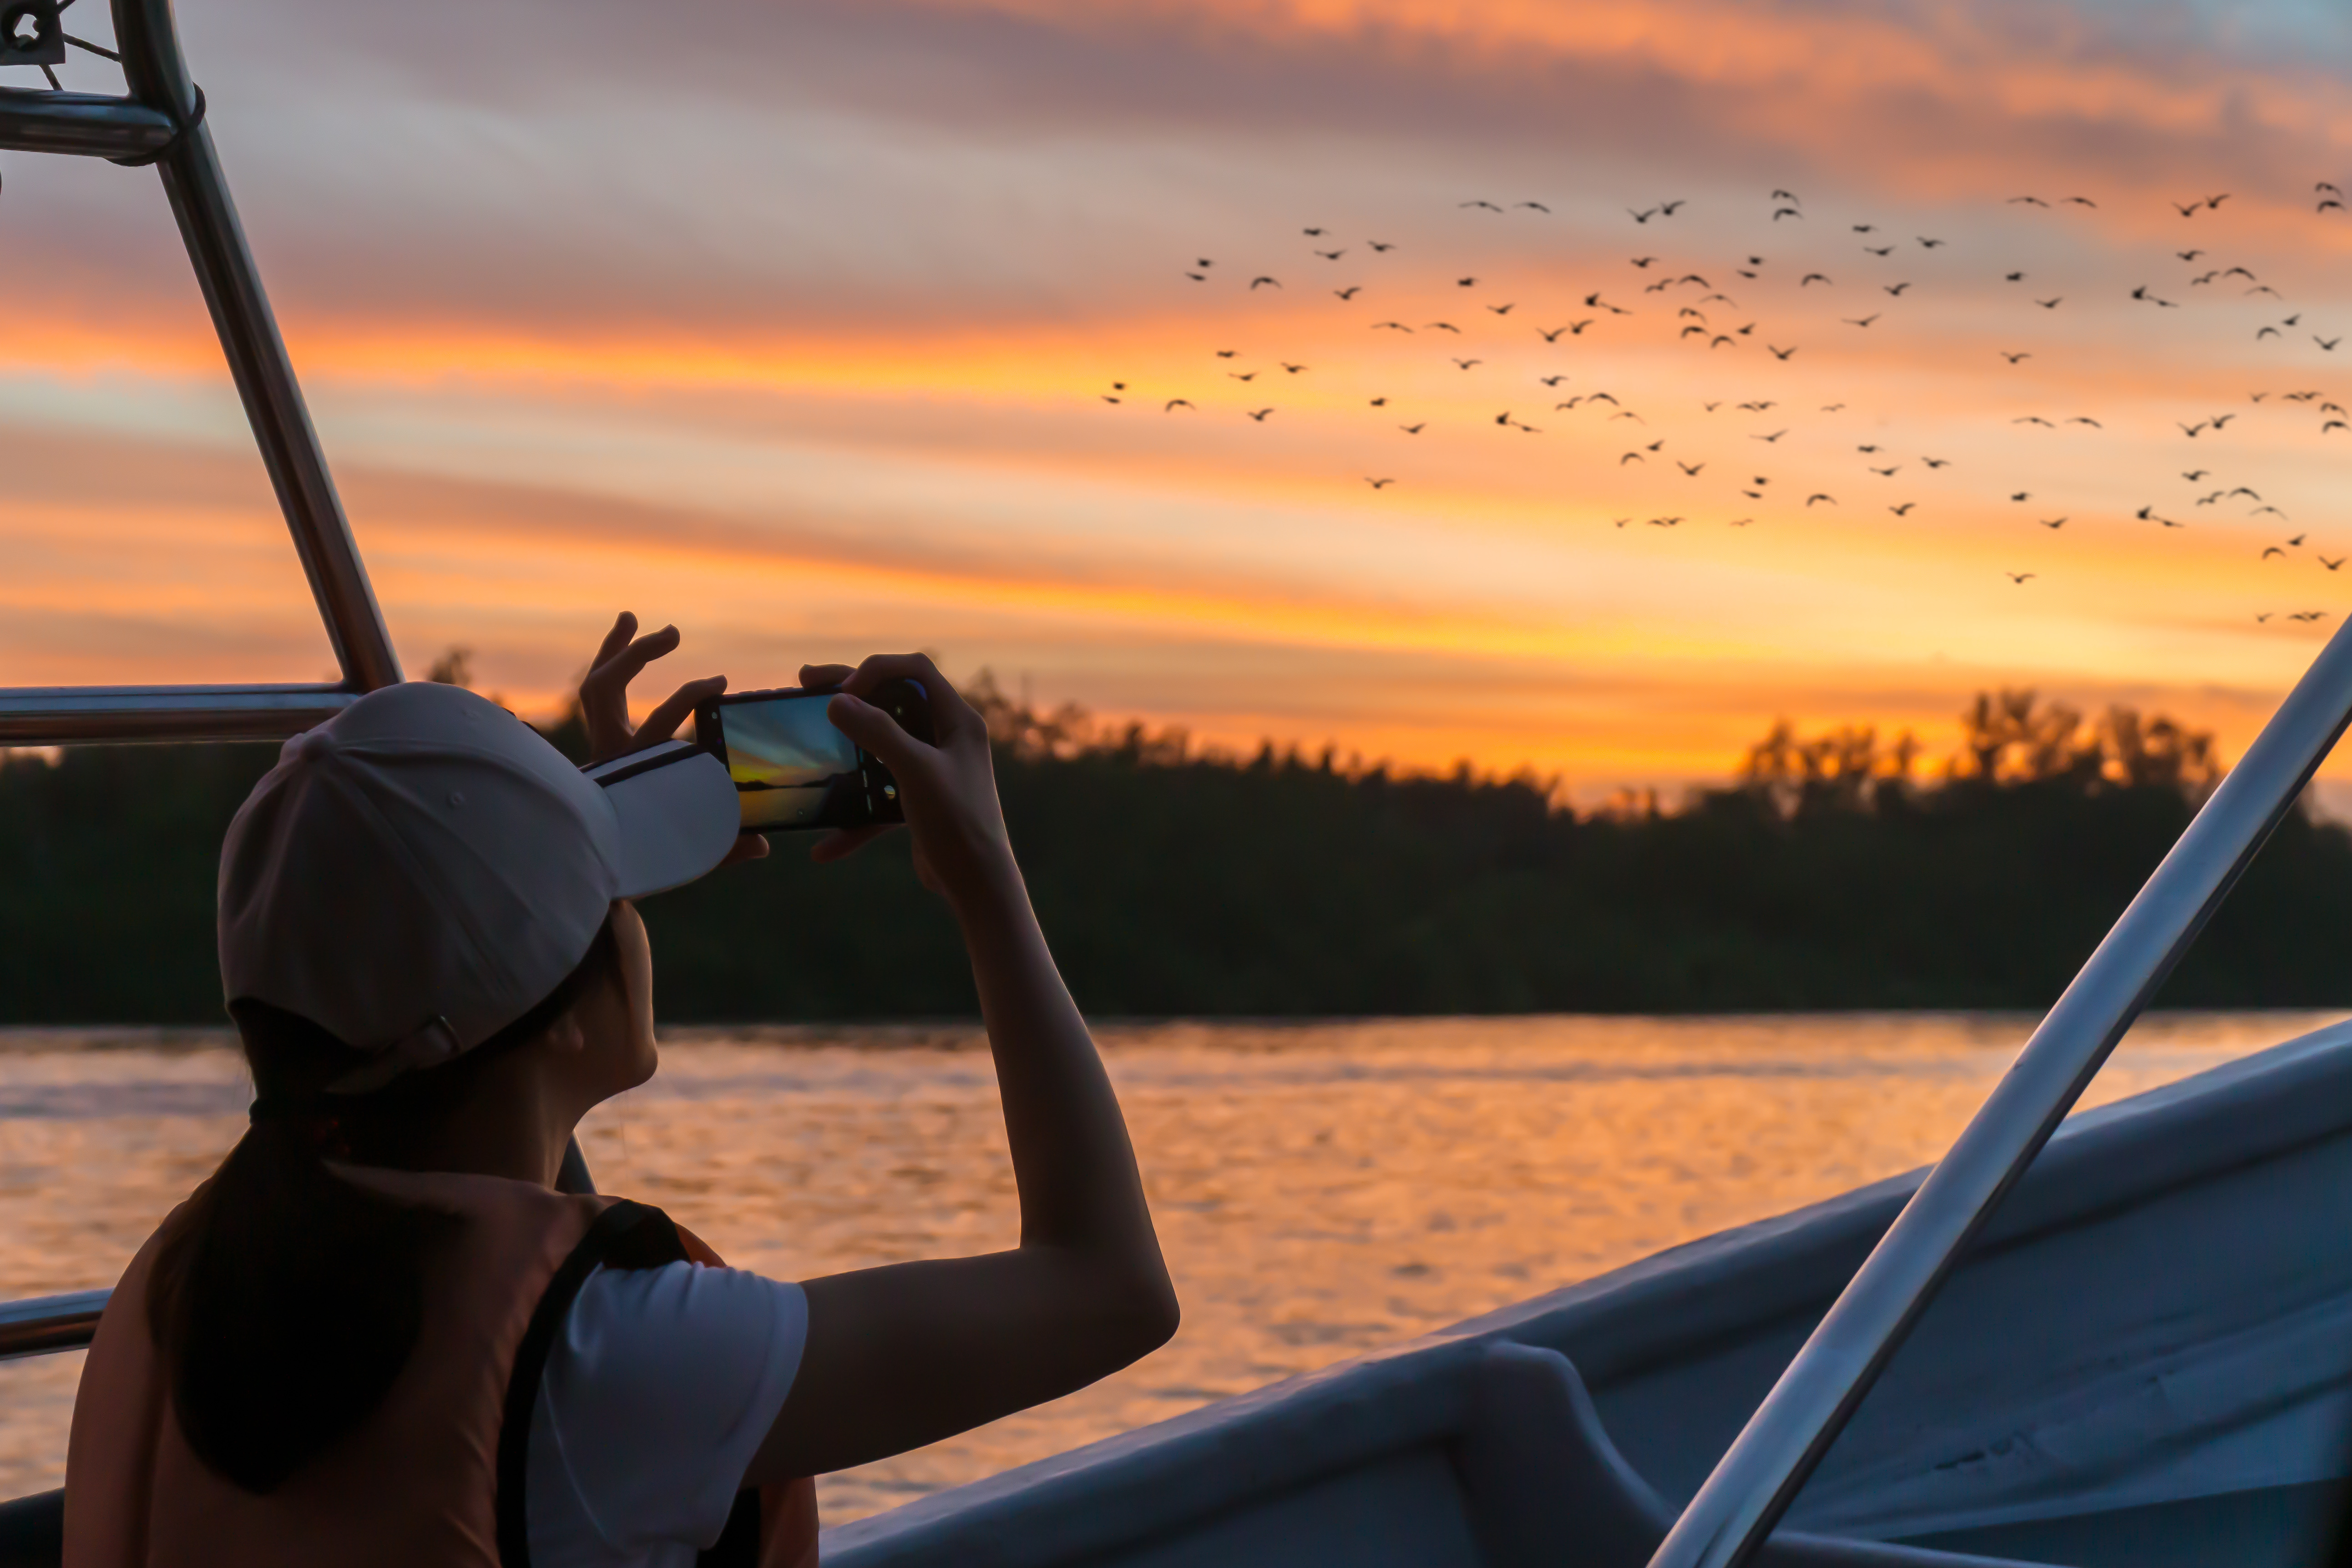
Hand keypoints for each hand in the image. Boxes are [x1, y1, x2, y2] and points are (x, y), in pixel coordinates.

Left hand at [580, 612, 767, 868]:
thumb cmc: (643, 862)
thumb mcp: (685, 854)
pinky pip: (597, 695)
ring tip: (631, 617)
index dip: (689, 697)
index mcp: (633, 774)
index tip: (721, 682)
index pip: (657, 725)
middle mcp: (609, 756)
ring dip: (613, 650)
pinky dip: (609, 663)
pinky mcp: (600, 744)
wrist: (596, 874)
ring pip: (593, 689)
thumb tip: (764, 844)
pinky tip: (624, 638)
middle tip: (673, 633)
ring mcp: (600, 749)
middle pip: (603, 692)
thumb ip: (725, 848)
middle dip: (635, 656)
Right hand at [802, 655, 1012, 905]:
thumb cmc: (959, 823)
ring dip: (846, 746)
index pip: (916, 671)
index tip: (844, 690)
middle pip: (893, 701)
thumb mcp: (917, 771)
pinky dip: (855, 817)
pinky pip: (880, 796)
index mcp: (958, 721)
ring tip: (810, 734)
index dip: (877, 669)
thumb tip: (838, 701)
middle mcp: (947, 739)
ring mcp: (932, 769)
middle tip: (806, 682)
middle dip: (851, 693)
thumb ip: (879, 732)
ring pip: (881, 746)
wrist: (979, 886)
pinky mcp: (919, 800)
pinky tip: (827, 846)